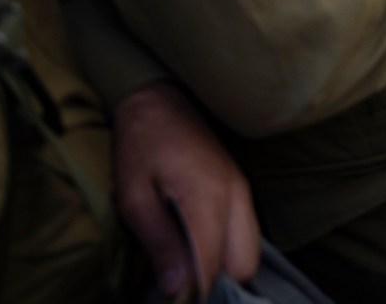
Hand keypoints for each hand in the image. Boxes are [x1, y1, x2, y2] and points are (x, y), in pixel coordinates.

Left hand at [112, 81, 259, 299]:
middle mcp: (236, 195)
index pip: (213, 266)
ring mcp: (243, 190)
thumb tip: (176, 288)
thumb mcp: (135, 198)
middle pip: (245, 263)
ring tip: (189, 273)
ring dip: (225, 269)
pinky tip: (200, 252)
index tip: (176, 300)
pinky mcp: (241, 187)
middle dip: (218, 286)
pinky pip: (246, 231)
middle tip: (183, 289)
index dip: (195, 294)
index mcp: (207, 197)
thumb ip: (160, 242)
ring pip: (250, 250)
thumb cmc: (140, 147)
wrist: (159, 101)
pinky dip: (229, 251)